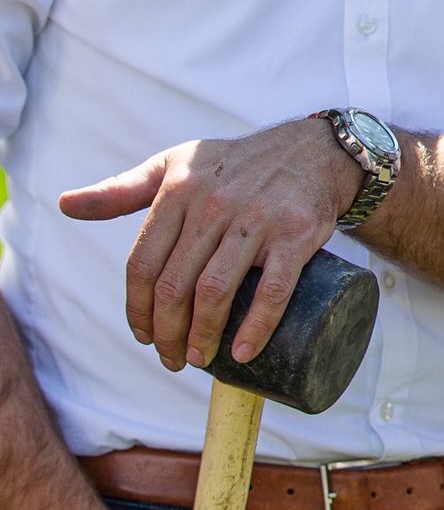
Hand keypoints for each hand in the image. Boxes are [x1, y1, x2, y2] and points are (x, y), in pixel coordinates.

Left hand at [59, 116, 361, 371]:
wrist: (315, 150)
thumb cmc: (236, 164)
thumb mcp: (177, 165)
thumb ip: (122, 189)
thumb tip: (63, 205)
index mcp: (178, 191)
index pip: (142, 265)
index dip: (137, 310)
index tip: (145, 337)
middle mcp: (214, 204)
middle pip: (174, 286)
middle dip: (168, 334)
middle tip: (174, 358)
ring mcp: (257, 220)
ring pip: (215, 292)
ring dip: (202, 337)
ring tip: (199, 359)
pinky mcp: (297, 234)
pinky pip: (272, 289)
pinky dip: (256, 326)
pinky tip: (243, 352)